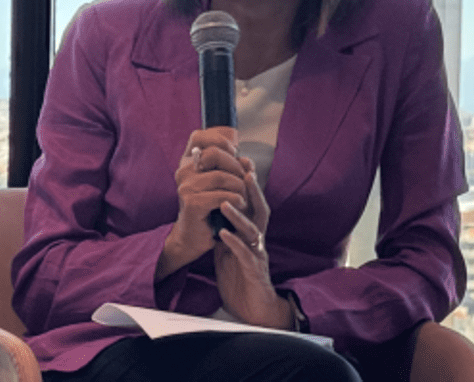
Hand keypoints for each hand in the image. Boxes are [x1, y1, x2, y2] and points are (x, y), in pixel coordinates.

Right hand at [157, 126, 247, 279]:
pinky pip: (221, 195)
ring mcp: (185, 187)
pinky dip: (236, 199)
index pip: (199, 136)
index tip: (234, 154)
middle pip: (214, 154)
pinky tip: (240, 205)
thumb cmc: (211, 207)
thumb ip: (235, 167)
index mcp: (188, 162)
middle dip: (236, 167)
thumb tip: (247, 161)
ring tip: (244, 196)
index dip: (220, 141)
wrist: (195, 236)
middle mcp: (183, 171)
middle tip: (245, 181)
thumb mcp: (223, 182)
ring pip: (221, 176)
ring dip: (239, 187)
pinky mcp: (192, 203)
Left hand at [213, 162, 292, 329]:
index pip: (253, 204)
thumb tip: (213, 209)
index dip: (249, 185)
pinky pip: (244, 255)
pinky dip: (234, 243)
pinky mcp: (254, 272)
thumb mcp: (229, 249)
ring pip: (252, 231)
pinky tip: (223, 235)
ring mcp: (257, 255)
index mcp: (251, 234)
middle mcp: (258, 241)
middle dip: (254, 191)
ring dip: (239, 216)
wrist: (252, 310)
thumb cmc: (240, 278)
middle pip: (260, 210)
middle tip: (245, 171)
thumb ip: (225, 229)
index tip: (242, 163)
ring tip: (226, 202)